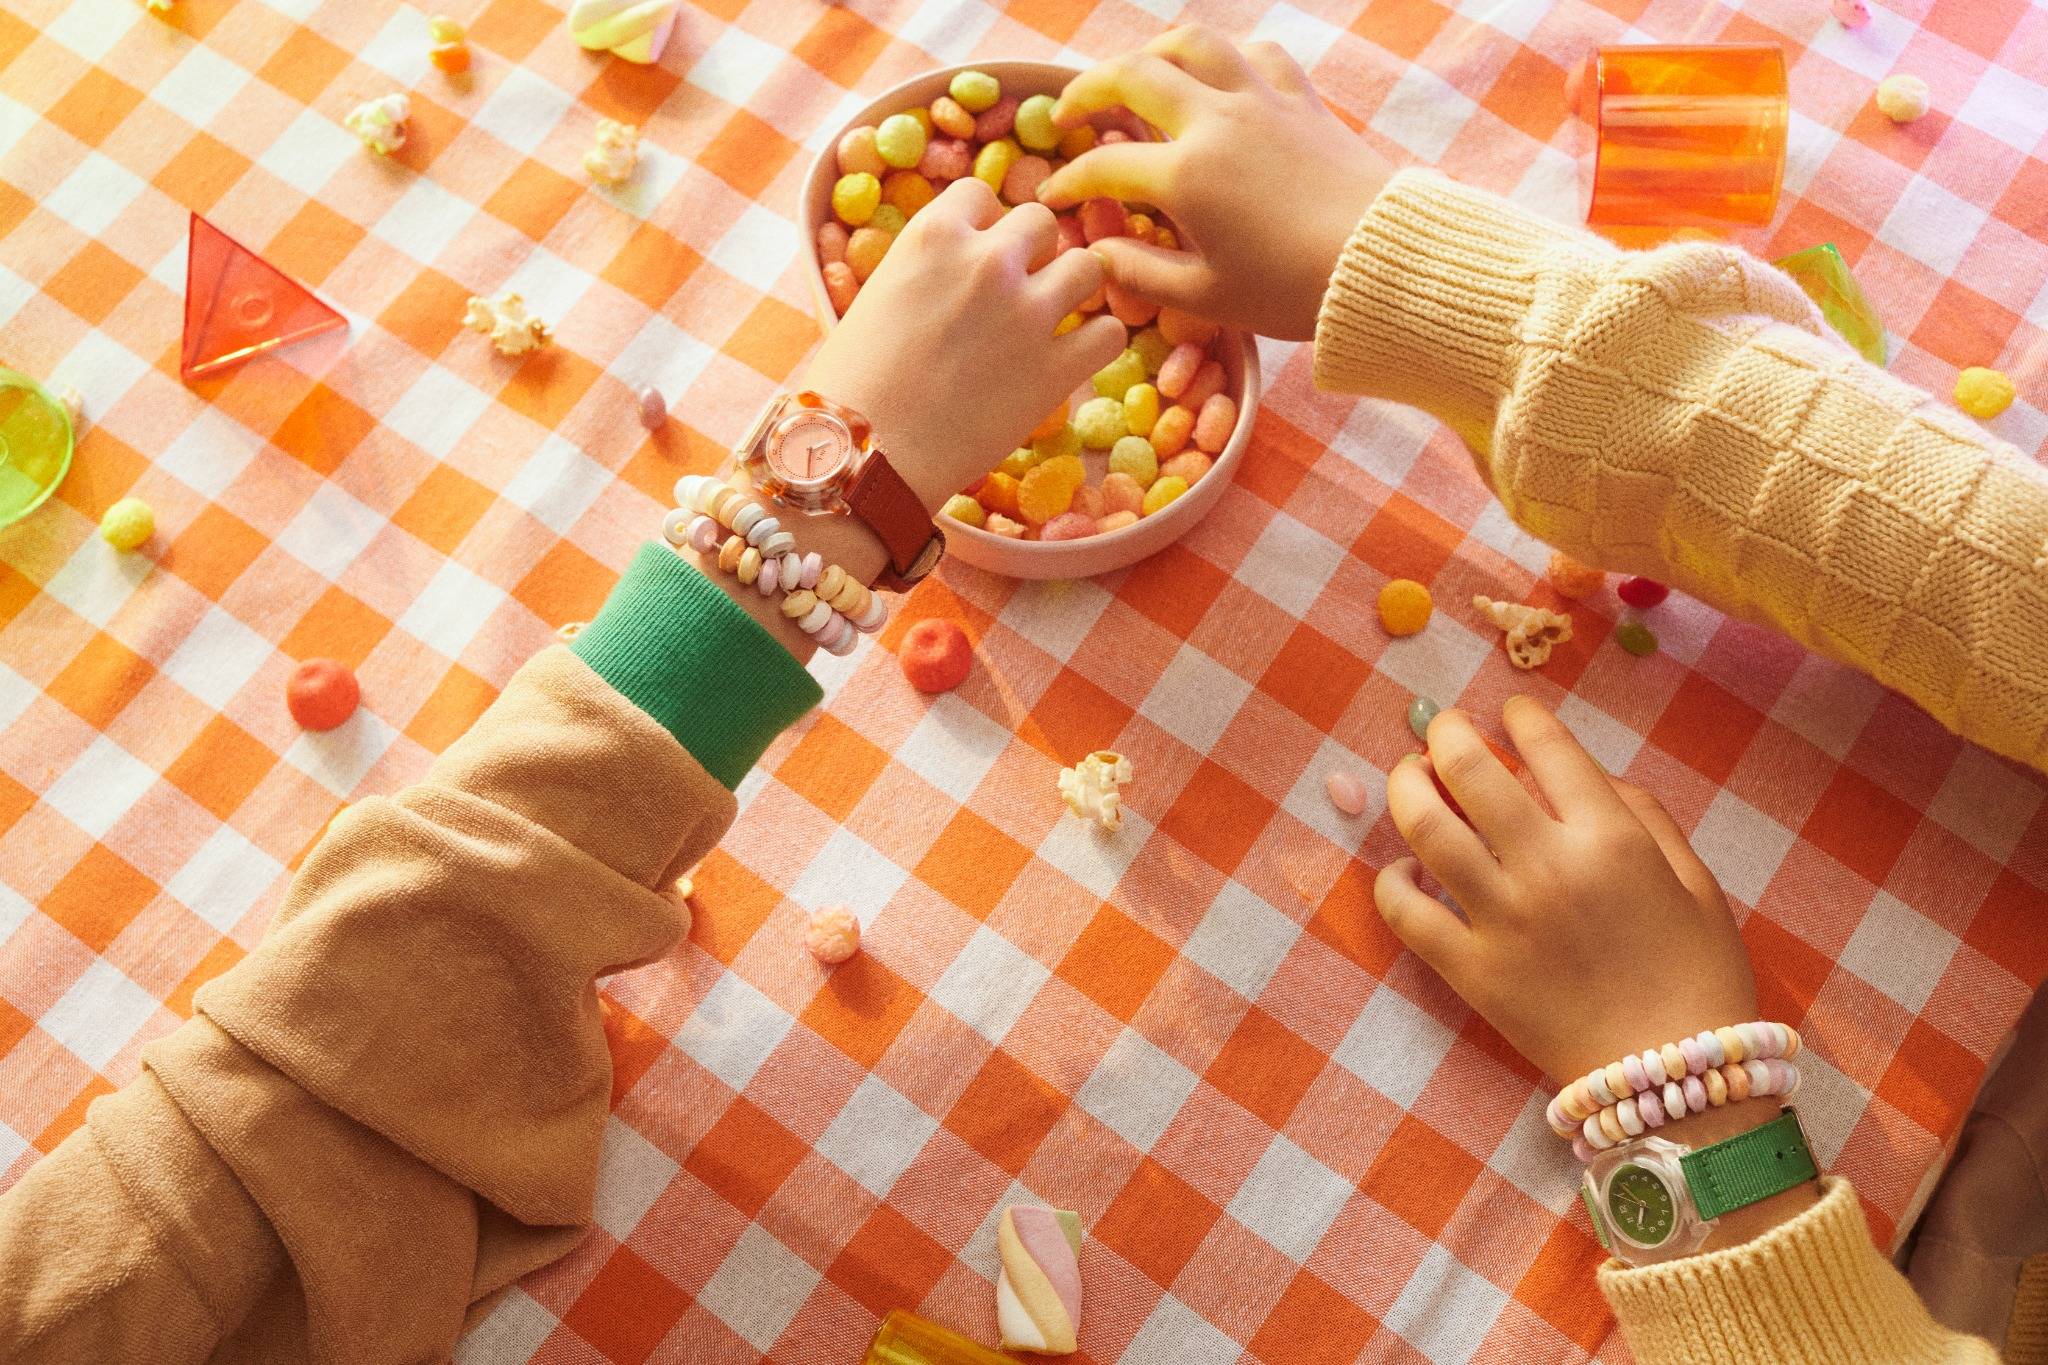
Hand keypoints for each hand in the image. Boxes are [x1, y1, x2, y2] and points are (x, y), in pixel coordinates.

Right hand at [802, 177, 1127, 513]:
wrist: (865, 456)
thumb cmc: (851, 385)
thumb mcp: (877, 296)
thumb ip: (926, 269)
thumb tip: (956, 270)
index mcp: (934, 234)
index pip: (982, 197)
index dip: (982, 228)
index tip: (973, 261)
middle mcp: (989, 261)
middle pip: (1040, 222)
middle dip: (1031, 253)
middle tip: (1013, 294)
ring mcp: (1029, 313)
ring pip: (1088, 267)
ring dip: (1071, 289)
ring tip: (1049, 321)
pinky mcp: (1057, 368)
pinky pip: (1109, 333)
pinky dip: (1096, 344)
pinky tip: (1071, 360)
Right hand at [1038, 27, 1390, 340]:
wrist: (1384, 265)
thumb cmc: (1292, 291)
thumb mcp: (1207, 298)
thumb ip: (1141, 274)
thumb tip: (1096, 256)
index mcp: (1187, 175)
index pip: (1106, 166)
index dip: (1069, 180)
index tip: (1051, 198)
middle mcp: (1218, 121)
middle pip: (1135, 75)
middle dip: (1089, 90)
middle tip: (1069, 113)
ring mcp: (1262, 101)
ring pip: (1195, 43)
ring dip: (1153, 52)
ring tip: (1135, 74)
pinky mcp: (1301, 100)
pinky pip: (1258, 55)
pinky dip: (1228, 58)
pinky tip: (1220, 78)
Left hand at [1378, 698, 1757, 1083]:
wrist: (1676, 1084)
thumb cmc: (1699, 978)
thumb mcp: (1696, 883)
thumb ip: (1645, 816)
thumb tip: (1590, 776)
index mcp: (1611, 839)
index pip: (1546, 747)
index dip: (1520, 716)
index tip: (1509, 713)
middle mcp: (1549, 868)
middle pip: (1468, 770)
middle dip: (1447, 733)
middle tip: (1442, 728)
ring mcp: (1501, 919)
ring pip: (1425, 828)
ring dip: (1407, 788)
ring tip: (1410, 777)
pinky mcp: (1470, 971)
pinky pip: (1406, 911)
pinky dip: (1392, 880)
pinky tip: (1403, 868)